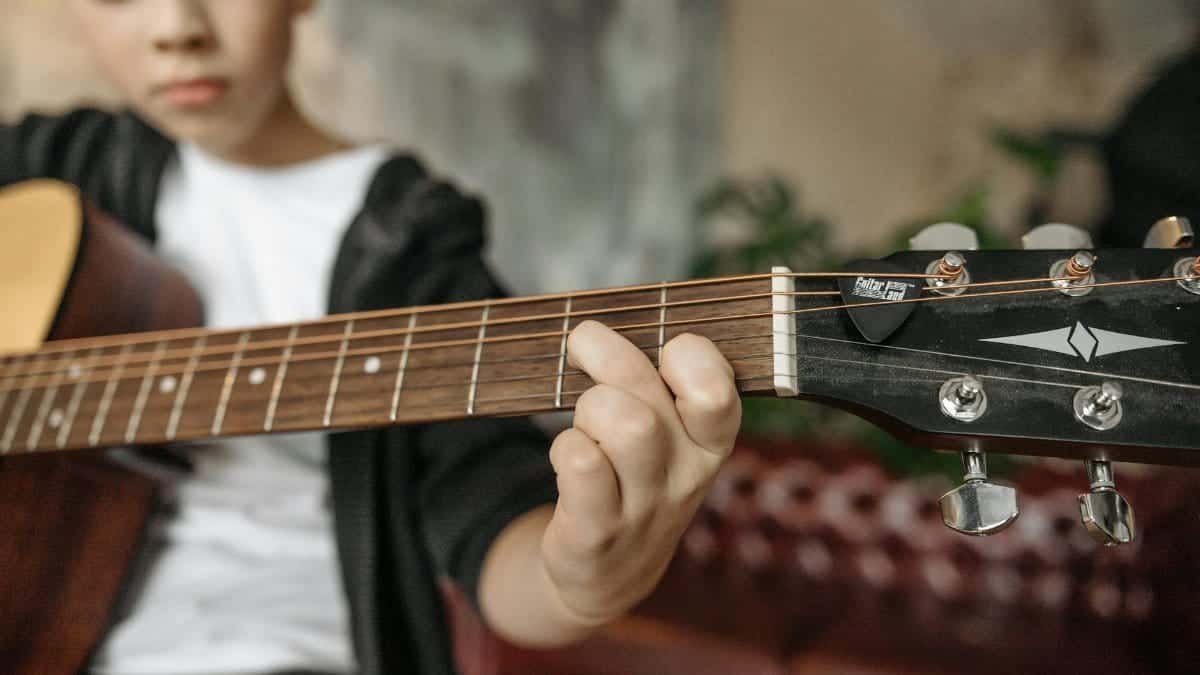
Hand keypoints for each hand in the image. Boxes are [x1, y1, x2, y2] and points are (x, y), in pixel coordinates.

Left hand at [540, 320, 740, 624]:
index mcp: (710, 440)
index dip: (686, 355)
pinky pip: (582, 465)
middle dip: (606, 358)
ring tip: (584, 422)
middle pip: (648, 396)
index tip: (659, 353)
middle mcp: (687, 474)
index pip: (718, 387)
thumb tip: (605, 321)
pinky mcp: (599, 532)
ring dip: (587, 410)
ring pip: (623, 425)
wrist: (609, 571)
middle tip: (584, 351)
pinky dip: (566, 447)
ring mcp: (645, 507)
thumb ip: (654, 379)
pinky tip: (569, 455)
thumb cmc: (633, 475)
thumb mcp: (666, 433)